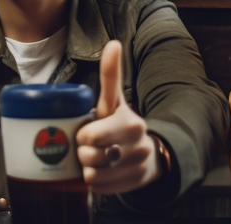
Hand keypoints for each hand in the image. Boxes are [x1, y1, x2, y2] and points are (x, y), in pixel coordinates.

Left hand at [75, 40, 161, 194]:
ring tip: (95, 159)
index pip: (92, 136)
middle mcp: (137, 147)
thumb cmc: (120, 124)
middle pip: (89, 156)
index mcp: (131, 124)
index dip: (83, 137)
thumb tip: (113, 43)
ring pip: (92, 174)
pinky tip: (102, 172)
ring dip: (88, 168)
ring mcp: (135, 168)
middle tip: (88, 147)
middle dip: (83, 153)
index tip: (86, 134)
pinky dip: (94, 181)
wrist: (147, 155)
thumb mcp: (114, 101)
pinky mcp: (130, 186)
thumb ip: (111, 75)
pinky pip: (98, 187)